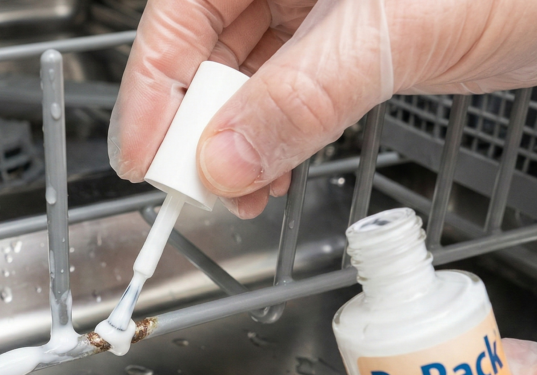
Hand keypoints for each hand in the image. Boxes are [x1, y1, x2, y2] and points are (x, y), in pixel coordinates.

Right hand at [109, 0, 536, 217]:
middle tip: (194, 188)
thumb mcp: (394, 32)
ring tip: (241, 194)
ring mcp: (320, 8)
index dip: (152, 90)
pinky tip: (278, 171)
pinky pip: (292, 93)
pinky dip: (279, 137)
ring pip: (247, 79)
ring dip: (237, 141)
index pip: (180, 14)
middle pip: (205, 50)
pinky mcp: (353, 43)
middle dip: (196, 125)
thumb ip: (302, 97)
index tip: (143, 159)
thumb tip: (226, 157)